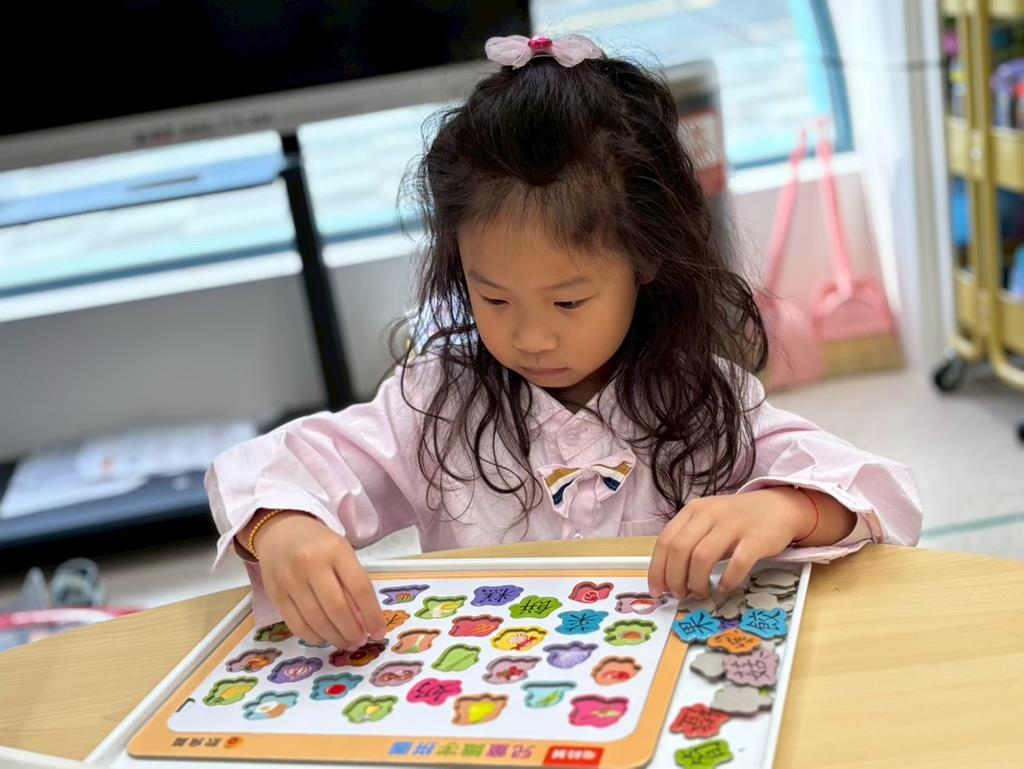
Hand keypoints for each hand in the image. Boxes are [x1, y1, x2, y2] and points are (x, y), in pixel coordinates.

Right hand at [254, 512, 385, 649]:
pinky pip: (296, 624)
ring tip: (346, 643)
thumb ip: (352, 580)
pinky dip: (313, 637)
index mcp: (336, 550)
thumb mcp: (341, 551)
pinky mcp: (275, 594)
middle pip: (337, 608)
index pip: (360, 588)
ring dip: (335, 638)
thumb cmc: (318, 543)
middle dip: (352, 631)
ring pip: (316, 620)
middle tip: (360, 642)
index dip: (372, 615)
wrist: (280, 531)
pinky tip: (324, 638)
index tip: (379, 632)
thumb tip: (365, 620)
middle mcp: (311, 564)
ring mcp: (290, 580)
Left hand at [647, 488, 811, 598]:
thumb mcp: (707, 522)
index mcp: (693, 511)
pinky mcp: (756, 538)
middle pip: (680, 550)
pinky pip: (737, 563)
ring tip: (701, 593)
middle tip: (680, 594)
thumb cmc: (737, 520)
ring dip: (697, 582)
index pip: (665, 541)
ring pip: (702, 557)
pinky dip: (727, 580)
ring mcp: (733, 524)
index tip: (657, 590)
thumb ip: (688, 541)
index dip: (657, 569)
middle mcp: (710, 514)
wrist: (778, 507)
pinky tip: (725, 587)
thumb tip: (668, 577)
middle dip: (675, 578)